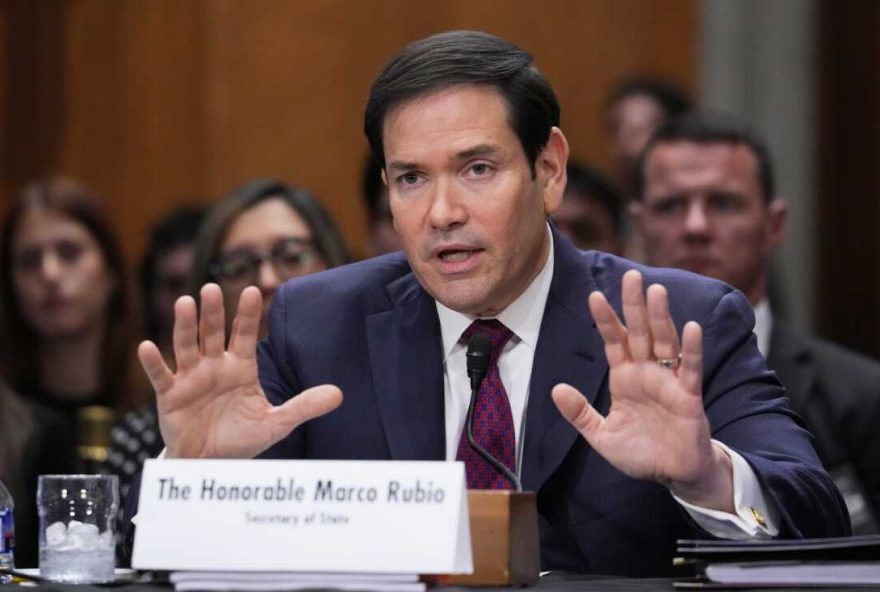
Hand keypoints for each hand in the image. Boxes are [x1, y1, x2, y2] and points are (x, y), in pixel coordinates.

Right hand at [137, 283, 341, 458]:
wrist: (212, 464)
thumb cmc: (243, 438)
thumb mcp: (276, 422)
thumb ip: (304, 406)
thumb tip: (339, 394)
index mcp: (241, 367)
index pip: (246, 334)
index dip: (248, 314)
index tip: (252, 290)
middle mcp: (215, 366)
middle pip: (214, 333)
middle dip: (213, 312)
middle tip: (212, 287)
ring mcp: (191, 378)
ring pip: (187, 346)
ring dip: (185, 325)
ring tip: (184, 302)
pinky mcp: (170, 396)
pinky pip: (160, 376)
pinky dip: (153, 362)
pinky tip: (146, 346)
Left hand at [551, 270, 732, 511]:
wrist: (673, 476)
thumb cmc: (641, 452)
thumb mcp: (601, 436)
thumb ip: (580, 414)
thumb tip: (556, 389)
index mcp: (624, 377)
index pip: (613, 341)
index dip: (604, 320)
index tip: (593, 296)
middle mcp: (646, 372)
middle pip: (638, 332)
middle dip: (633, 305)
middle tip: (630, 275)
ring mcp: (668, 381)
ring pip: (664, 342)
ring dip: (660, 317)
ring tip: (656, 292)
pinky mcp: (689, 396)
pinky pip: (690, 369)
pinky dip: (691, 349)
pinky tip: (691, 328)